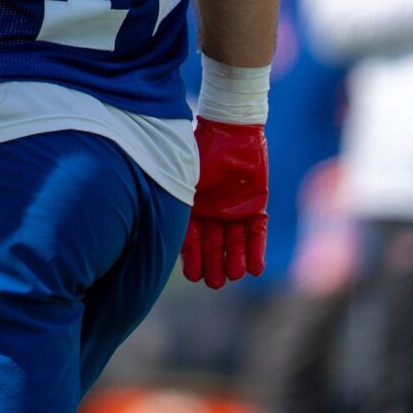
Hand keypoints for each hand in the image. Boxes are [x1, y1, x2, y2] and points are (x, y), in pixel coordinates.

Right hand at [181, 117, 267, 289]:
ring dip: (234, 260)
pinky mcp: (255, 205)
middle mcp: (212, 212)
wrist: (231, 129)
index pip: (190, 238)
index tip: (193, 275)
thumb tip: (156, 219)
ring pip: (234, 242)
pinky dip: (256, 249)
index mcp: (191, 206)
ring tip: (234, 276)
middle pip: (212, 245)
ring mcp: (234, 210)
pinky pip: (256, 232)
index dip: (192, 257)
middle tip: (213, 283)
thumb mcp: (185, 175)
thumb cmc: (201, 149)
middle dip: (213, 264)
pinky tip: (255, 268)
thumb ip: (177, 196)